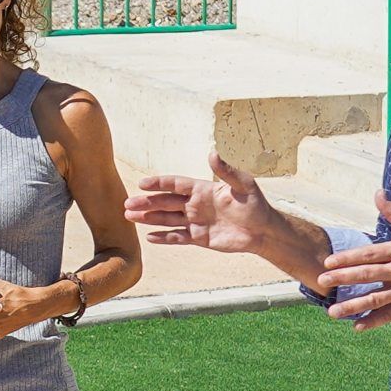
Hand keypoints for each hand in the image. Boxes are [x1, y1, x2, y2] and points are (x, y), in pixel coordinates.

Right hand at [129, 155, 280, 256]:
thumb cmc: (255, 205)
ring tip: (130, 216)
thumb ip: (226, 171)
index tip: (142, 184)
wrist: (263, 231)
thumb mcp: (243, 185)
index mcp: (202, 189)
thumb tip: (212, 153)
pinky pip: (178, 237)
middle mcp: (195, 204)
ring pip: (167, 219)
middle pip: (166, 202)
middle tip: (127, 203)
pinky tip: (150, 238)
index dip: (159, 184)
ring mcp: (196, 221)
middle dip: (146, 202)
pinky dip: (164, 238)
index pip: (175, 184)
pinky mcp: (199, 238)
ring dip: (149, 218)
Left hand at [315, 201, 390, 327]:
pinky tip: (356, 327)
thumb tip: (377, 194)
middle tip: (322, 282)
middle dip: (343, 279)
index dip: (348, 258)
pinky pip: (390, 315)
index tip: (328, 262)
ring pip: (376, 299)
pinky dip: (373, 322)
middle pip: (368, 275)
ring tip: (332, 312)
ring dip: (353, 306)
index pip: (369, 254)